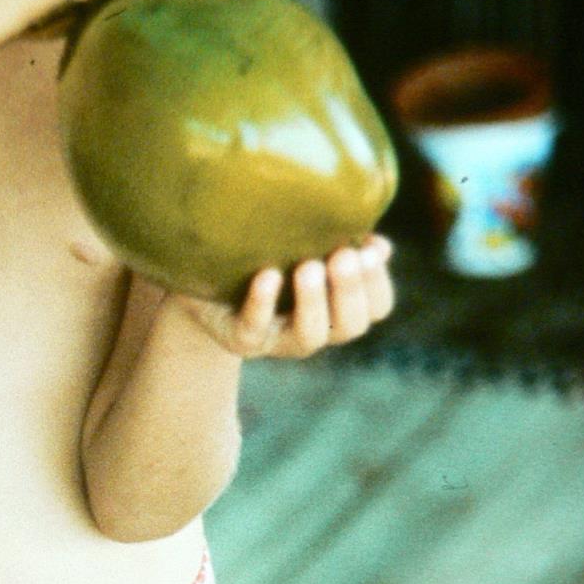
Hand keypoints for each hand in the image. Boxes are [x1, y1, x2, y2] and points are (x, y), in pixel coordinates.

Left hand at [170, 237, 394, 358]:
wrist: (204, 288)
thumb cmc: (262, 261)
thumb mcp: (301, 248)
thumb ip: (338, 244)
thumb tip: (379, 245)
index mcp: (336, 309)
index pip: (375, 308)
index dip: (378, 285)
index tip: (369, 250)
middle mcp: (313, 329)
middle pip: (350, 326)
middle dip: (351, 291)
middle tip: (343, 256)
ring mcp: (277, 339)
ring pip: (309, 336)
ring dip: (314, 303)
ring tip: (309, 267)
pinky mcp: (241, 340)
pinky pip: (253, 328)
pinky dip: (262, 303)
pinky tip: (267, 275)